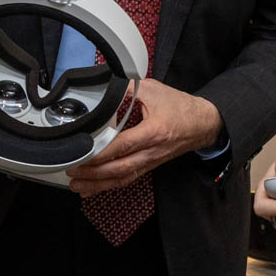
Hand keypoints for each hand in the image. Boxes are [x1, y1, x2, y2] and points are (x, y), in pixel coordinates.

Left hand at [66, 78, 221, 195]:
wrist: (203, 124)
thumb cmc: (181, 107)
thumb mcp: (155, 90)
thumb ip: (129, 89)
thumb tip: (106, 87)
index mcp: (153, 131)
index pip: (123, 146)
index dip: (102, 153)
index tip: (82, 154)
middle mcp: (152, 151)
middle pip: (120, 168)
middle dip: (94, 172)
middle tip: (72, 170)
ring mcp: (151, 161)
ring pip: (122, 178)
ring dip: (98, 184)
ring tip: (77, 185)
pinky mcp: (150, 165)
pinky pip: (127, 179)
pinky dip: (108, 185)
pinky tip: (93, 188)